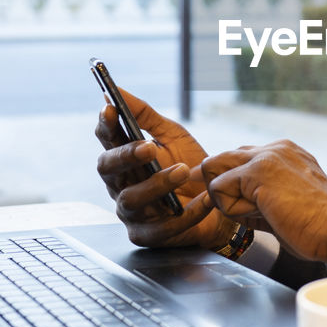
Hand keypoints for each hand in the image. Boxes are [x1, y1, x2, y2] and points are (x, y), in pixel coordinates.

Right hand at [94, 88, 234, 249]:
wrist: (221, 203)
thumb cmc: (192, 167)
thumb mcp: (172, 136)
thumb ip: (145, 116)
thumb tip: (116, 91)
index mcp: (124, 160)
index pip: (107, 140)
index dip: (105, 126)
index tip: (110, 109)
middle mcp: (121, 186)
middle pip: (108, 170)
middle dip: (125, 156)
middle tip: (147, 147)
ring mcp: (131, 213)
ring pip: (132, 199)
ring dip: (157, 184)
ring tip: (183, 171)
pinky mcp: (148, 235)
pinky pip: (162, 226)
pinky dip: (185, 213)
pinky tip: (204, 200)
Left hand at [199, 140, 326, 263]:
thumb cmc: (318, 226)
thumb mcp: (284, 205)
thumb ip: (258, 200)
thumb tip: (234, 207)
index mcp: (285, 154)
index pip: (241, 160)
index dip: (234, 185)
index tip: (243, 206)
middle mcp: (275, 148)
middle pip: (224, 158)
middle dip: (221, 186)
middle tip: (234, 210)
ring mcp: (265, 157)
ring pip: (216, 170)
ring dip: (227, 198)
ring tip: (257, 214)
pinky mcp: (257, 171)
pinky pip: (218, 188)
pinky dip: (230, 208)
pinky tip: (260, 214)